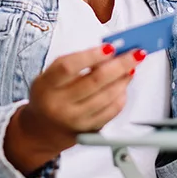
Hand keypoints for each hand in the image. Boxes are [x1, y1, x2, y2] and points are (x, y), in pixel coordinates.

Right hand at [4, 44, 143, 174]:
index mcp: (46, 85)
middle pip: (94, 81)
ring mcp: (75, 120)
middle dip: (119, 65)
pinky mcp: (88, 130)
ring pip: (107, 97)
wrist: (41, 130)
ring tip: (131, 67)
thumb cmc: (50, 95)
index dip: (91, 56)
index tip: (110, 47)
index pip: (68, 67)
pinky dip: (121, 96)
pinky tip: (123, 86)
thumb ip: (75, 63)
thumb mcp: (51, 76)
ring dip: (123, 80)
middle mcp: (59, 104)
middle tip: (135, 53)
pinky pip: (111, 111)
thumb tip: (109, 51)